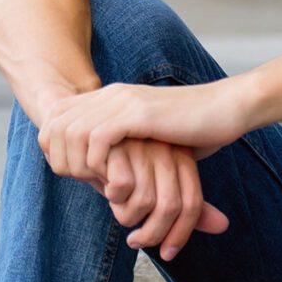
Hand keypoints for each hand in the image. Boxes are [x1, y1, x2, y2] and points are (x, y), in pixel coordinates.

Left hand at [37, 76, 253, 179]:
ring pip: (71, 134)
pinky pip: (96, 139)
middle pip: (55, 127)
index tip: (73, 175)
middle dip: (60, 160)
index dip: (54, 149)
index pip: (55, 119)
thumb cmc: (195, 127)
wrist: (228, 108)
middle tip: (84, 186)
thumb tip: (104, 170)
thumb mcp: (150, 135)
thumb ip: (124, 144)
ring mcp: (123, 101)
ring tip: (98, 187)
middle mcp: (111, 95)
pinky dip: (97, 164)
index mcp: (110, 97)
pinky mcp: (138, 113)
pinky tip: (114, 180)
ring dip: (78, 166)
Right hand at [102, 136, 228, 258]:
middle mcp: (166, 148)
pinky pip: (121, 189)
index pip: (193, 203)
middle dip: (152, 234)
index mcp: (181, 156)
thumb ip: (184, 204)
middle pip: (171, 207)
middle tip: (135, 242)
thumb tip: (223, 226)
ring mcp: (141, 144)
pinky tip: (104, 188)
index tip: (167, 254)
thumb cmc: (122, 168)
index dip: (182, 234)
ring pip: (144, 202)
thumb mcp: (155, 185)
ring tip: (117, 208)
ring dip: (127, 216)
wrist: (86, 139)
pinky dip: (112, 197)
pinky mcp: (116, 143)